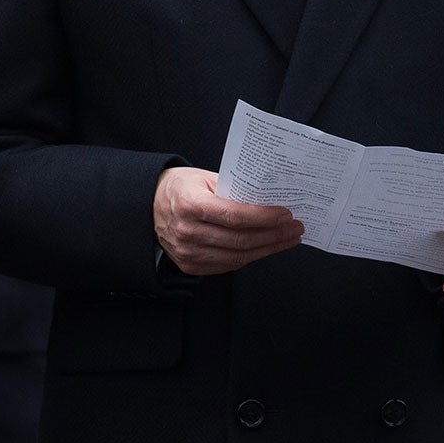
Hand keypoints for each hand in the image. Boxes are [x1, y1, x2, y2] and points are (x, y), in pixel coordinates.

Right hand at [154, 167, 301, 276]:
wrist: (148, 205)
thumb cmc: (180, 188)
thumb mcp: (204, 177)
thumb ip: (233, 189)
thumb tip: (270, 199)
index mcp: (189, 205)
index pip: (236, 216)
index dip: (265, 217)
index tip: (286, 214)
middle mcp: (186, 231)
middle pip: (241, 240)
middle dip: (274, 235)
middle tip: (295, 228)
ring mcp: (187, 252)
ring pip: (238, 257)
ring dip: (268, 249)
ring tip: (287, 239)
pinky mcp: (190, 265)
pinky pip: (228, 265)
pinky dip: (250, 257)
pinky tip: (265, 247)